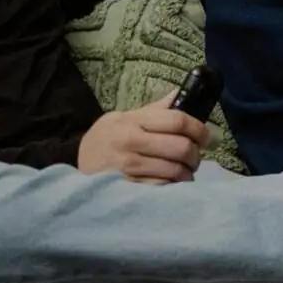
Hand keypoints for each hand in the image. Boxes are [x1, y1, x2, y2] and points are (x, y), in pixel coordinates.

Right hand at [78, 93, 208, 183]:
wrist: (75, 165)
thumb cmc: (106, 140)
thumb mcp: (124, 118)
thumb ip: (154, 110)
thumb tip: (180, 93)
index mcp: (133, 120)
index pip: (177, 120)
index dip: (199, 129)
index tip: (206, 136)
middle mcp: (131, 142)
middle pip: (181, 147)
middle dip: (196, 154)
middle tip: (195, 157)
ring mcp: (129, 167)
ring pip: (175, 170)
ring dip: (187, 173)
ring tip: (185, 172)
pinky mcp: (128, 188)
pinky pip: (162, 188)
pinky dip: (173, 187)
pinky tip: (172, 184)